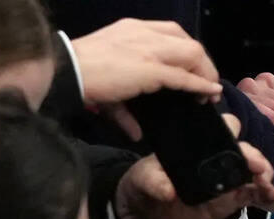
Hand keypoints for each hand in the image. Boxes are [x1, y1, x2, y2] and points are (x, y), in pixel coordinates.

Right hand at [69, 19, 222, 140]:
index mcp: (133, 30)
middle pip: (187, 41)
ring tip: (207, 95)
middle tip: (205, 85)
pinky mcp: (148, 68)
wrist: (65, 71)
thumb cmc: (80, 74)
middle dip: (202, 63)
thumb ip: (125, 109)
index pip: (172, 32)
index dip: (187, 51)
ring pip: (191, 54)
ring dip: (205, 73)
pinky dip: (200, 85)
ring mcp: (147, 48)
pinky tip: (209, 94)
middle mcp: (143, 33)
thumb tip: (136, 133)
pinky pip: (182, 75)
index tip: (193, 70)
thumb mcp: (108, 84)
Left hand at [113, 114, 273, 218]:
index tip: (236, 141)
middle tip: (258, 168)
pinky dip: (263, 192)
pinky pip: (251, 193)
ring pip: (252, 171)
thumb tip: (168, 190)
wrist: (147, 212)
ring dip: (264, 175)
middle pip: (243, 150)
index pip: (221, 129)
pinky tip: (272, 194)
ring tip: (268, 185)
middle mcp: (217, 157)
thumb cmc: (146, 184)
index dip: (232, 130)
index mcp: (200, 144)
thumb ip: (154, 182)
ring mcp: (227, 178)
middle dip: (254, 156)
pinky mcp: (230, 198)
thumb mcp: (144, 180)